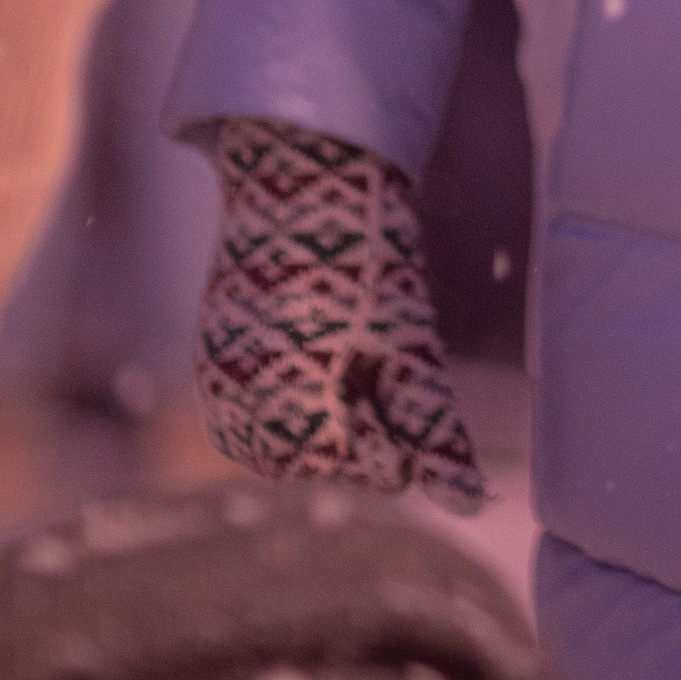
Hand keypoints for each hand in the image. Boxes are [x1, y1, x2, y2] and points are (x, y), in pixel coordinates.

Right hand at [197, 117, 485, 506]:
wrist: (298, 176)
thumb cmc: (365, 258)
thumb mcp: (409, 342)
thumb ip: (434, 429)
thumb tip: (470, 503)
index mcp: (291, 415)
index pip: (376, 466)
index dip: (400, 406)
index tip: (389, 342)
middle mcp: (239, 418)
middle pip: (336, 459)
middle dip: (364, 408)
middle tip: (361, 330)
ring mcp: (217, 395)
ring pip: (303, 440)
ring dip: (331, 400)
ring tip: (335, 326)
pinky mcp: (210, 369)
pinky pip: (267, 413)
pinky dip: (299, 385)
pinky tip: (311, 332)